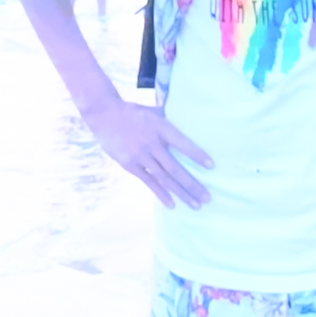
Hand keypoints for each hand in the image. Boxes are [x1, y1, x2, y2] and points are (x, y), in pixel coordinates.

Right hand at [82, 90, 213, 206]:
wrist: (104, 115)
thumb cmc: (133, 112)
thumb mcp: (154, 111)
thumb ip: (170, 120)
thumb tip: (190, 119)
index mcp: (161, 128)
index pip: (182, 143)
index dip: (197, 154)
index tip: (211, 166)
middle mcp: (152, 144)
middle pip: (175, 168)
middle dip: (192, 185)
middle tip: (207, 198)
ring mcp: (140, 156)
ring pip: (164, 178)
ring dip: (181, 193)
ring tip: (195, 205)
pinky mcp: (129, 165)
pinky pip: (148, 182)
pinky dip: (161, 194)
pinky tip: (172, 204)